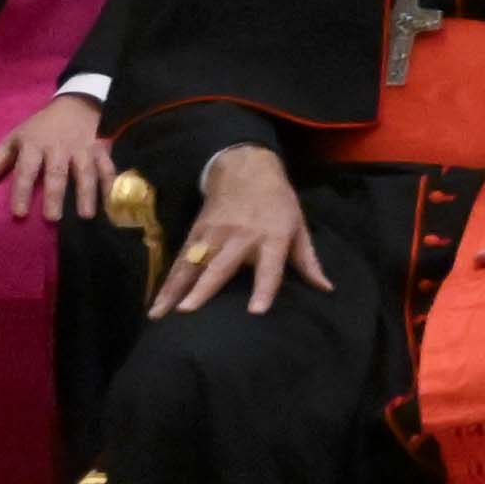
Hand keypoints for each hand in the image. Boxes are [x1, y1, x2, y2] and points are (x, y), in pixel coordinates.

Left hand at [0, 99, 102, 219]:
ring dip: (86, 193)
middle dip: (55, 195)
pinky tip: (111, 202)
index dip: (22, 191)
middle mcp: (59, 147)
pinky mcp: (102, 149)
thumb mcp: (16, 137)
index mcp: (34, 145)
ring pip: (85, 172)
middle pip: (57, 173)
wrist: (77, 104)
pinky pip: (107, 167)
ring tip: (86, 215)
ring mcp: (83, 148)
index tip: (20, 213)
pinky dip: (110, 184)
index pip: (26, 170)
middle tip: (52, 218)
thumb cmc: (41, 127)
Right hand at [157, 140, 321, 316]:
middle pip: (221, 265)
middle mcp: (241, 237)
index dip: (264, 288)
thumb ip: (308, 261)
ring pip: (193, 264)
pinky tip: (157, 302)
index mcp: (272, 237)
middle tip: (188, 311)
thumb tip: (326, 288)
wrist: (245, 170)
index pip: (270, 267)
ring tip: (160, 313)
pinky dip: (168, 281)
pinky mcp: (195, 233)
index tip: (256, 311)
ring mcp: (214, 234)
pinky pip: (180, 260)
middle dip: (204, 288)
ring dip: (175, 289)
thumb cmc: (278, 203)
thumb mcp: (299, 226)